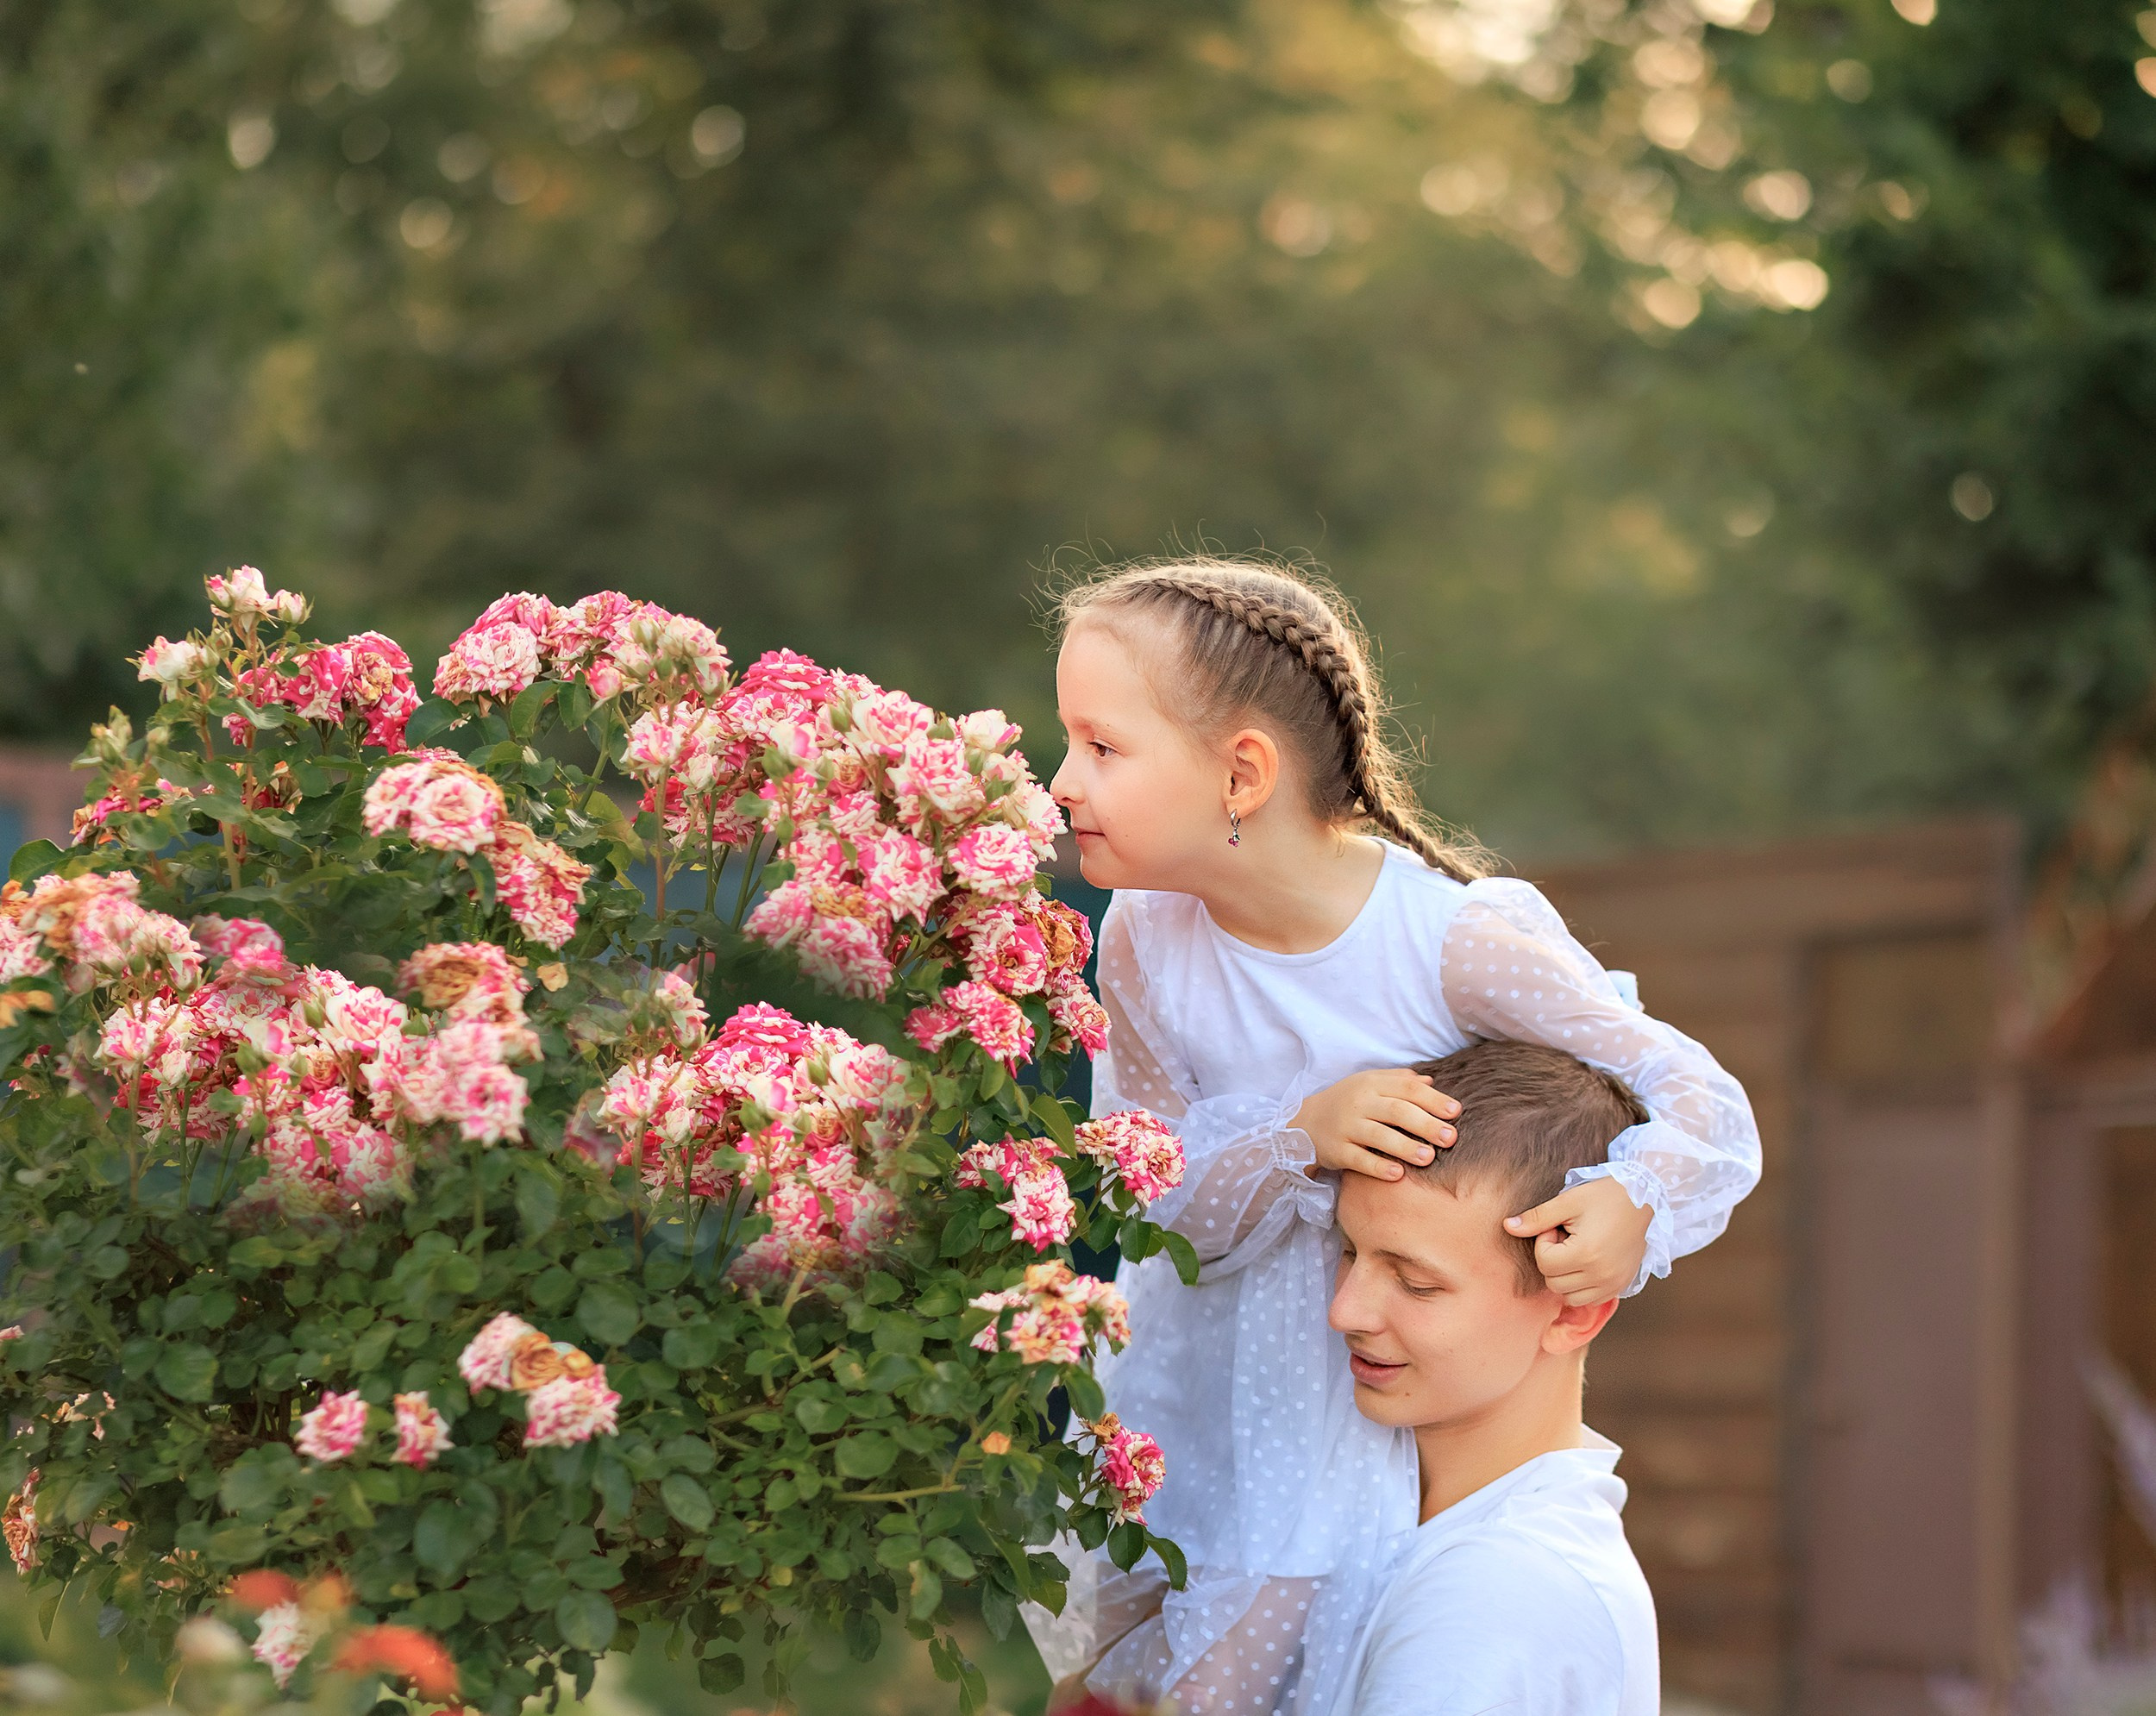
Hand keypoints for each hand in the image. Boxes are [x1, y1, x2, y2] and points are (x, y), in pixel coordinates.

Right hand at [1291, 1069, 1459, 1181]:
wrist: (1305, 1122)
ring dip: (1405, 1147)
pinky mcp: (1336, 1150)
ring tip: (1429, 1157)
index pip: (1407, 1088)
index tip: (1456, 1112)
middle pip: (1397, 1111)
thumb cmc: (1348, 1102)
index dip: (1433, 1099)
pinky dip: (1378, 1167)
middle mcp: (1359, 1103)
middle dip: (1426, 1124)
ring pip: (1379, 1135)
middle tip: (1451, 1138)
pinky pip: (1358, 1160)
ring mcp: (1346, 1127)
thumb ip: (1400, 1081)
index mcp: (1372, 1083)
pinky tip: (1398, 1175)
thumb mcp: (1370, 1084)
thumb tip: (1432, 1081)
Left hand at [1505, 1175, 1651, 1305]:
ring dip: (1565, 1277)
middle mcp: (1601, 1275)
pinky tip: (1588, 1262)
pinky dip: (1582, 1286)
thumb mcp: (1568, 1201)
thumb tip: (1507, 1226)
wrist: (1645, 1198)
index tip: (1557, 1227)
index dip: (1544, 1243)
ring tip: (1577, 1250)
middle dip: (1552, 1261)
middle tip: (1566, 1238)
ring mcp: (1613, 1284)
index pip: (1544, 1264)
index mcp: (1586, 1253)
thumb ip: (1537, 1217)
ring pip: (1570, 1297)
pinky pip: (1590, 1300)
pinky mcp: (1621, 1286)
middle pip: (1554, 1283)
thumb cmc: (1604, 1195)